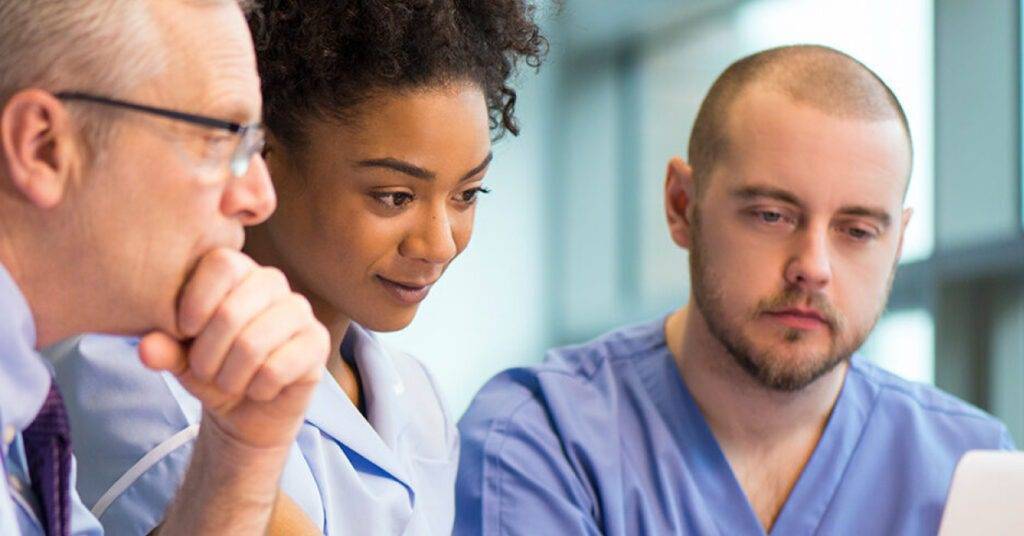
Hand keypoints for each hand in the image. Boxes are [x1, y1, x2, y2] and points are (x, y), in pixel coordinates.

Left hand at [139, 248, 328, 448]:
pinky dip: (256, 389)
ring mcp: (300, 310)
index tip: (183, 332)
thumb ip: (164, 348)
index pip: (221, 264)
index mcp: (238, 271)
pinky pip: (276, 368)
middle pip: (231, 311)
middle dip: (207, 355)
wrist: (246, 408)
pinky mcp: (317, 342)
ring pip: (253, 344)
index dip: (195, 302)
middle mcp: (273, 282)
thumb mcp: (179, 359)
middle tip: (203, 372)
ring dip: (230, 377)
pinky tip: (258, 389)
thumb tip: (146, 347)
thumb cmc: (212, 369)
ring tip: (228, 382)